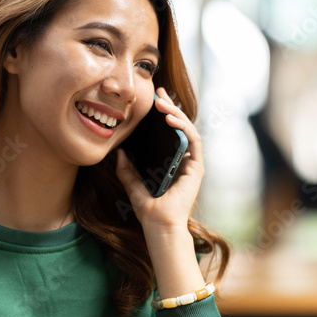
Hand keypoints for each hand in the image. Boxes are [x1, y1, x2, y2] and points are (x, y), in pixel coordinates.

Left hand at [115, 86, 203, 231]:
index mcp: (170, 162)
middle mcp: (183, 160)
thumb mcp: (131, 184)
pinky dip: (183, 127)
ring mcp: (192, 162)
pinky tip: (170, 118)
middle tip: (159, 92)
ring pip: (187, 129)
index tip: (153, 100)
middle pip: (179, 127)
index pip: (169, 133)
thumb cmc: (148, 209)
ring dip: (175, 113)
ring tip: (161, 102)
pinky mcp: (196, 166)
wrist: (159, 224)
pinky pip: (193, 140)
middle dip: (170, 106)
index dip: (163, 114)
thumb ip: (126, 169)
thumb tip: (119, 151)